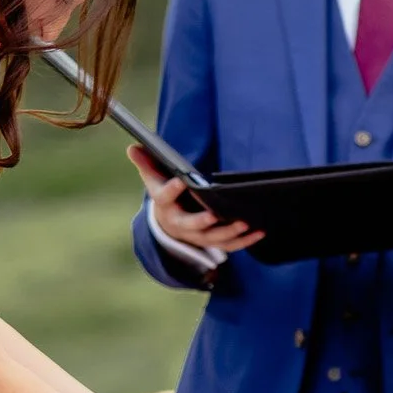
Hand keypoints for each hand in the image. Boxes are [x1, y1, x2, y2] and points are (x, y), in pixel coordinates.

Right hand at [129, 145, 264, 255]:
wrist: (170, 223)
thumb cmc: (165, 194)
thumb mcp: (153, 178)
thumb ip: (145, 163)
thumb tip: (132, 147)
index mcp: (165, 206)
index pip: (165, 197)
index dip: (172, 190)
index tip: (180, 181)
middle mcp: (181, 225)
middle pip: (192, 226)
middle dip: (204, 221)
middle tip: (215, 213)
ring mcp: (198, 236)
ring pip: (214, 238)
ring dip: (230, 232)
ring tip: (245, 222)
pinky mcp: (214, 242)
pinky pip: (231, 245)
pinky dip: (245, 241)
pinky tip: (260, 231)